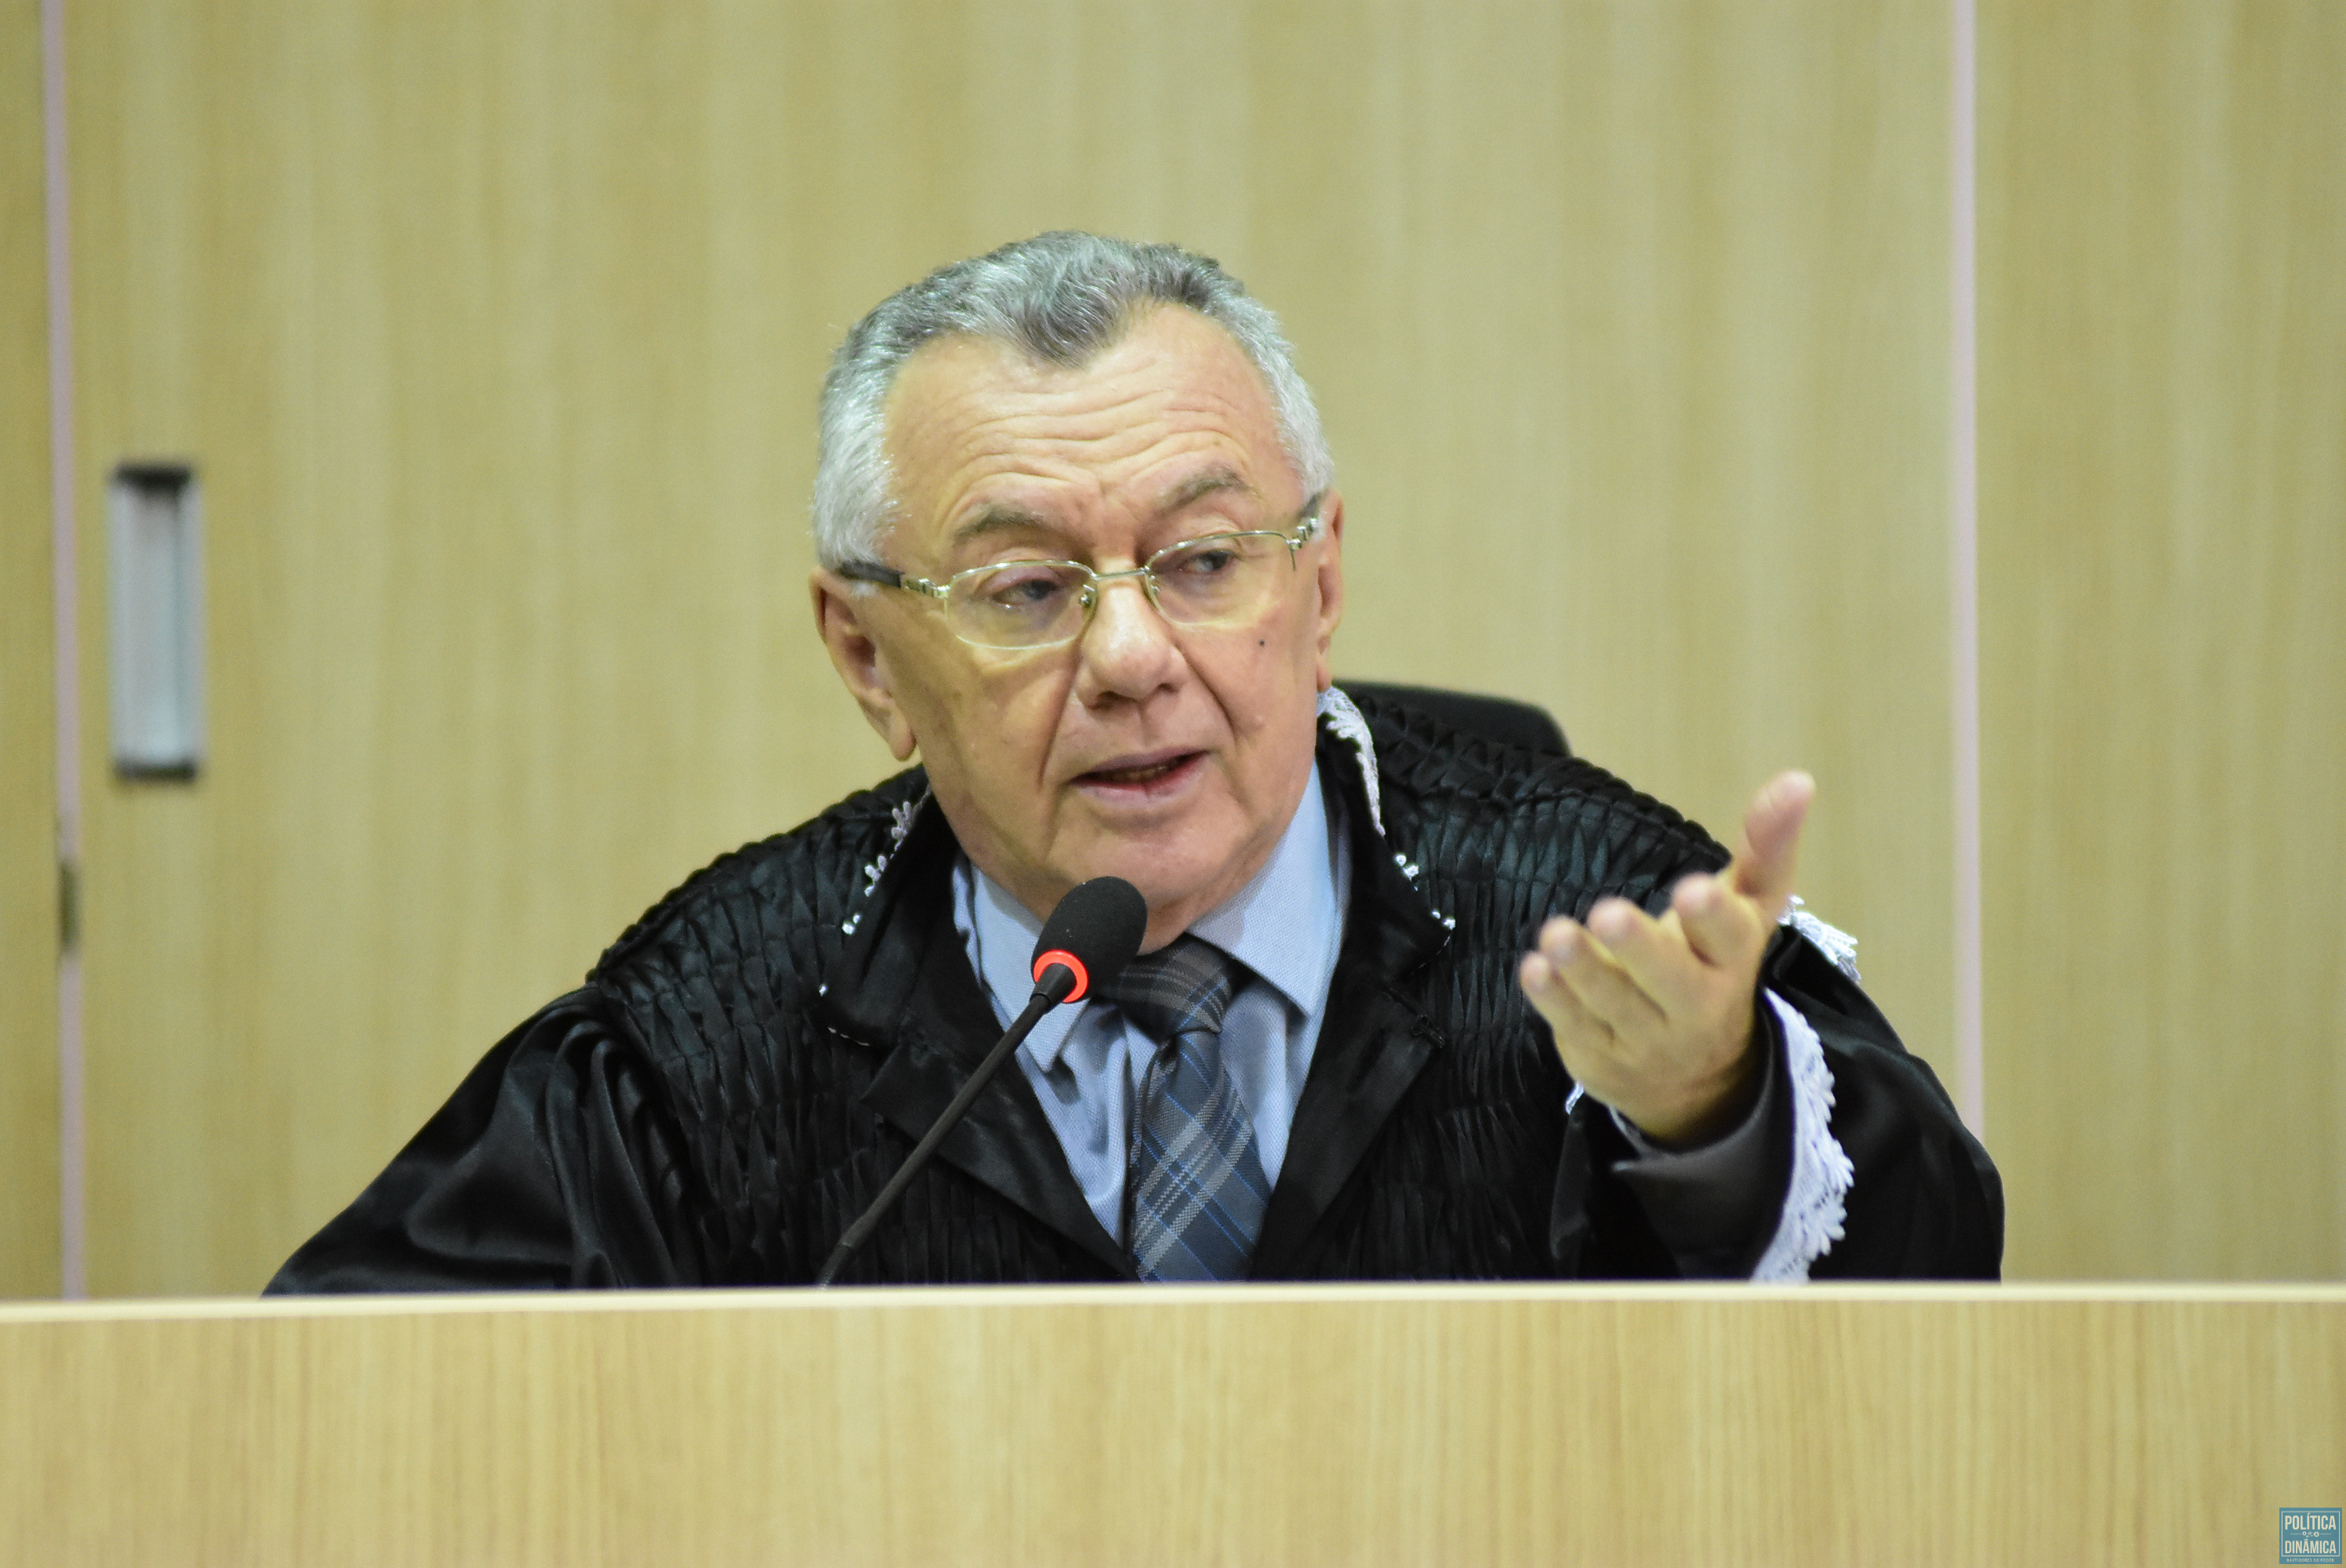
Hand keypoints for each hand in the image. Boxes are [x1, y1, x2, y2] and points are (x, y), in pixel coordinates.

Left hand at [1518, 770, 1814, 1144]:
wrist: (1694, 1080)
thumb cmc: (1712, 965)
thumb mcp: (1744, 911)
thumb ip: (1765, 847)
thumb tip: (1798, 778)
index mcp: (1732, 961)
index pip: (1731, 940)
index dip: (1713, 918)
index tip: (1693, 889)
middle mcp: (1696, 1004)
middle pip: (1671, 979)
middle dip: (1641, 949)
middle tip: (1608, 914)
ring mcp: (1647, 1037)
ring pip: (1616, 1005)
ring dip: (1583, 971)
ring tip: (1555, 935)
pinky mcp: (1602, 1055)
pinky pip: (1576, 1028)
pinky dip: (1553, 1000)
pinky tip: (1534, 968)